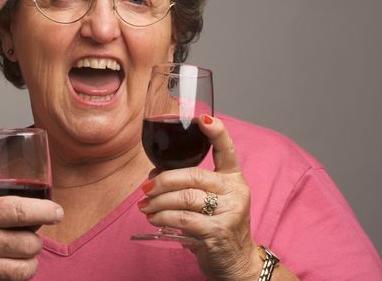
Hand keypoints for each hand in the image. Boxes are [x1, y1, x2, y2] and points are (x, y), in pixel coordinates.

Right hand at [0, 188, 63, 279]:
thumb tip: (6, 190)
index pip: (22, 211)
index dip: (46, 211)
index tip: (57, 212)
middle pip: (30, 241)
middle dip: (37, 236)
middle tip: (33, 229)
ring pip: (25, 267)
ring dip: (30, 258)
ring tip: (23, 248)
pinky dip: (17, 273)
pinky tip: (10, 263)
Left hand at [137, 115, 260, 280]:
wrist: (236, 262)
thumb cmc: (216, 225)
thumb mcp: (210, 200)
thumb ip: (189, 183)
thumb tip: (153, 175)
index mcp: (233, 178)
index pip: (227, 150)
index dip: (217, 132)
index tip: (203, 118)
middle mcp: (235, 191)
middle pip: (193, 175)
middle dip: (163, 180)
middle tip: (146, 187)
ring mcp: (229, 212)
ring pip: (185, 197)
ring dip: (158, 201)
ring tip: (145, 205)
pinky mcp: (217, 232)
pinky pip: (183, 218)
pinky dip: (163, 216)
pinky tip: (154, 217)